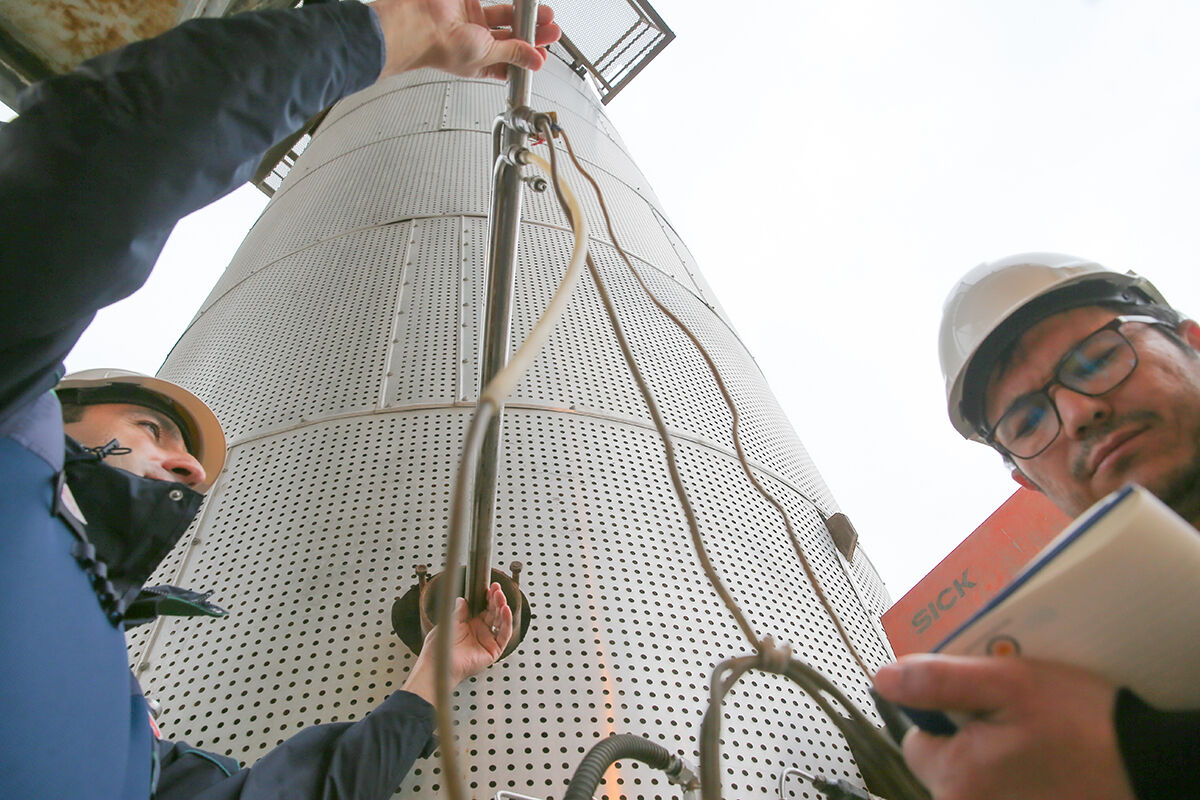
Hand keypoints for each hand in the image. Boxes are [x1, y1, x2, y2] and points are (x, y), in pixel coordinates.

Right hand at [372, 0, 561, 78]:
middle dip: (533, 35)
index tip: (542, 54)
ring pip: (507, 17)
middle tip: (551, 31)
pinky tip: (524, 4)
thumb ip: (513, 54)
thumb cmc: (441, 49)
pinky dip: (512, 3)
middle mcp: (476, 42)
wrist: (420, 25)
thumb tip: (533, 60)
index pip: (510, 62)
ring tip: (546, 15)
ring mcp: (473, 21)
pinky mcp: (469, 2)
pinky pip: (495, 1)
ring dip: (527, 18)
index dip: (528, 58)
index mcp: (479, 62)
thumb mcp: (487, 56)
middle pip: (512, 38)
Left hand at [402, 582, 513, 704]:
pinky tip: (505, 611)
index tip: (490, 588)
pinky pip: (504, 635)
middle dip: (496, 600)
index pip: (483, 608)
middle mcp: (479, 632)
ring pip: (501, 622)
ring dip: (502, 609)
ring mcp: (487, 641)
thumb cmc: (439, 648)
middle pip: (493, 613)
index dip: (488, 598)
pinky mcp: (493, 651)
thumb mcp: (450, 623)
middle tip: (497, 589)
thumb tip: (462, 599)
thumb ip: (459, 611)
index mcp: (469, 625)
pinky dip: (507, 623)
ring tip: (501, 598)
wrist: (438, 664)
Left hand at [873, 655, 1135, 799]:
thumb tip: (884, 679)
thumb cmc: (1086, 727)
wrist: (1152, 768)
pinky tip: (1049, 761)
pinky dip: (1020, 776)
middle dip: (972, 735)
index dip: (945, 713)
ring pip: (977, 778)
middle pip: (946, 763)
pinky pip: (1005, 790)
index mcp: (955, 780)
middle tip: (1017, 717)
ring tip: (1040, 739)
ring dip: (999, 755)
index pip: (917, 740)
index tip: (981, 703)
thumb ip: (939, 681)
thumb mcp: (1010, 684)